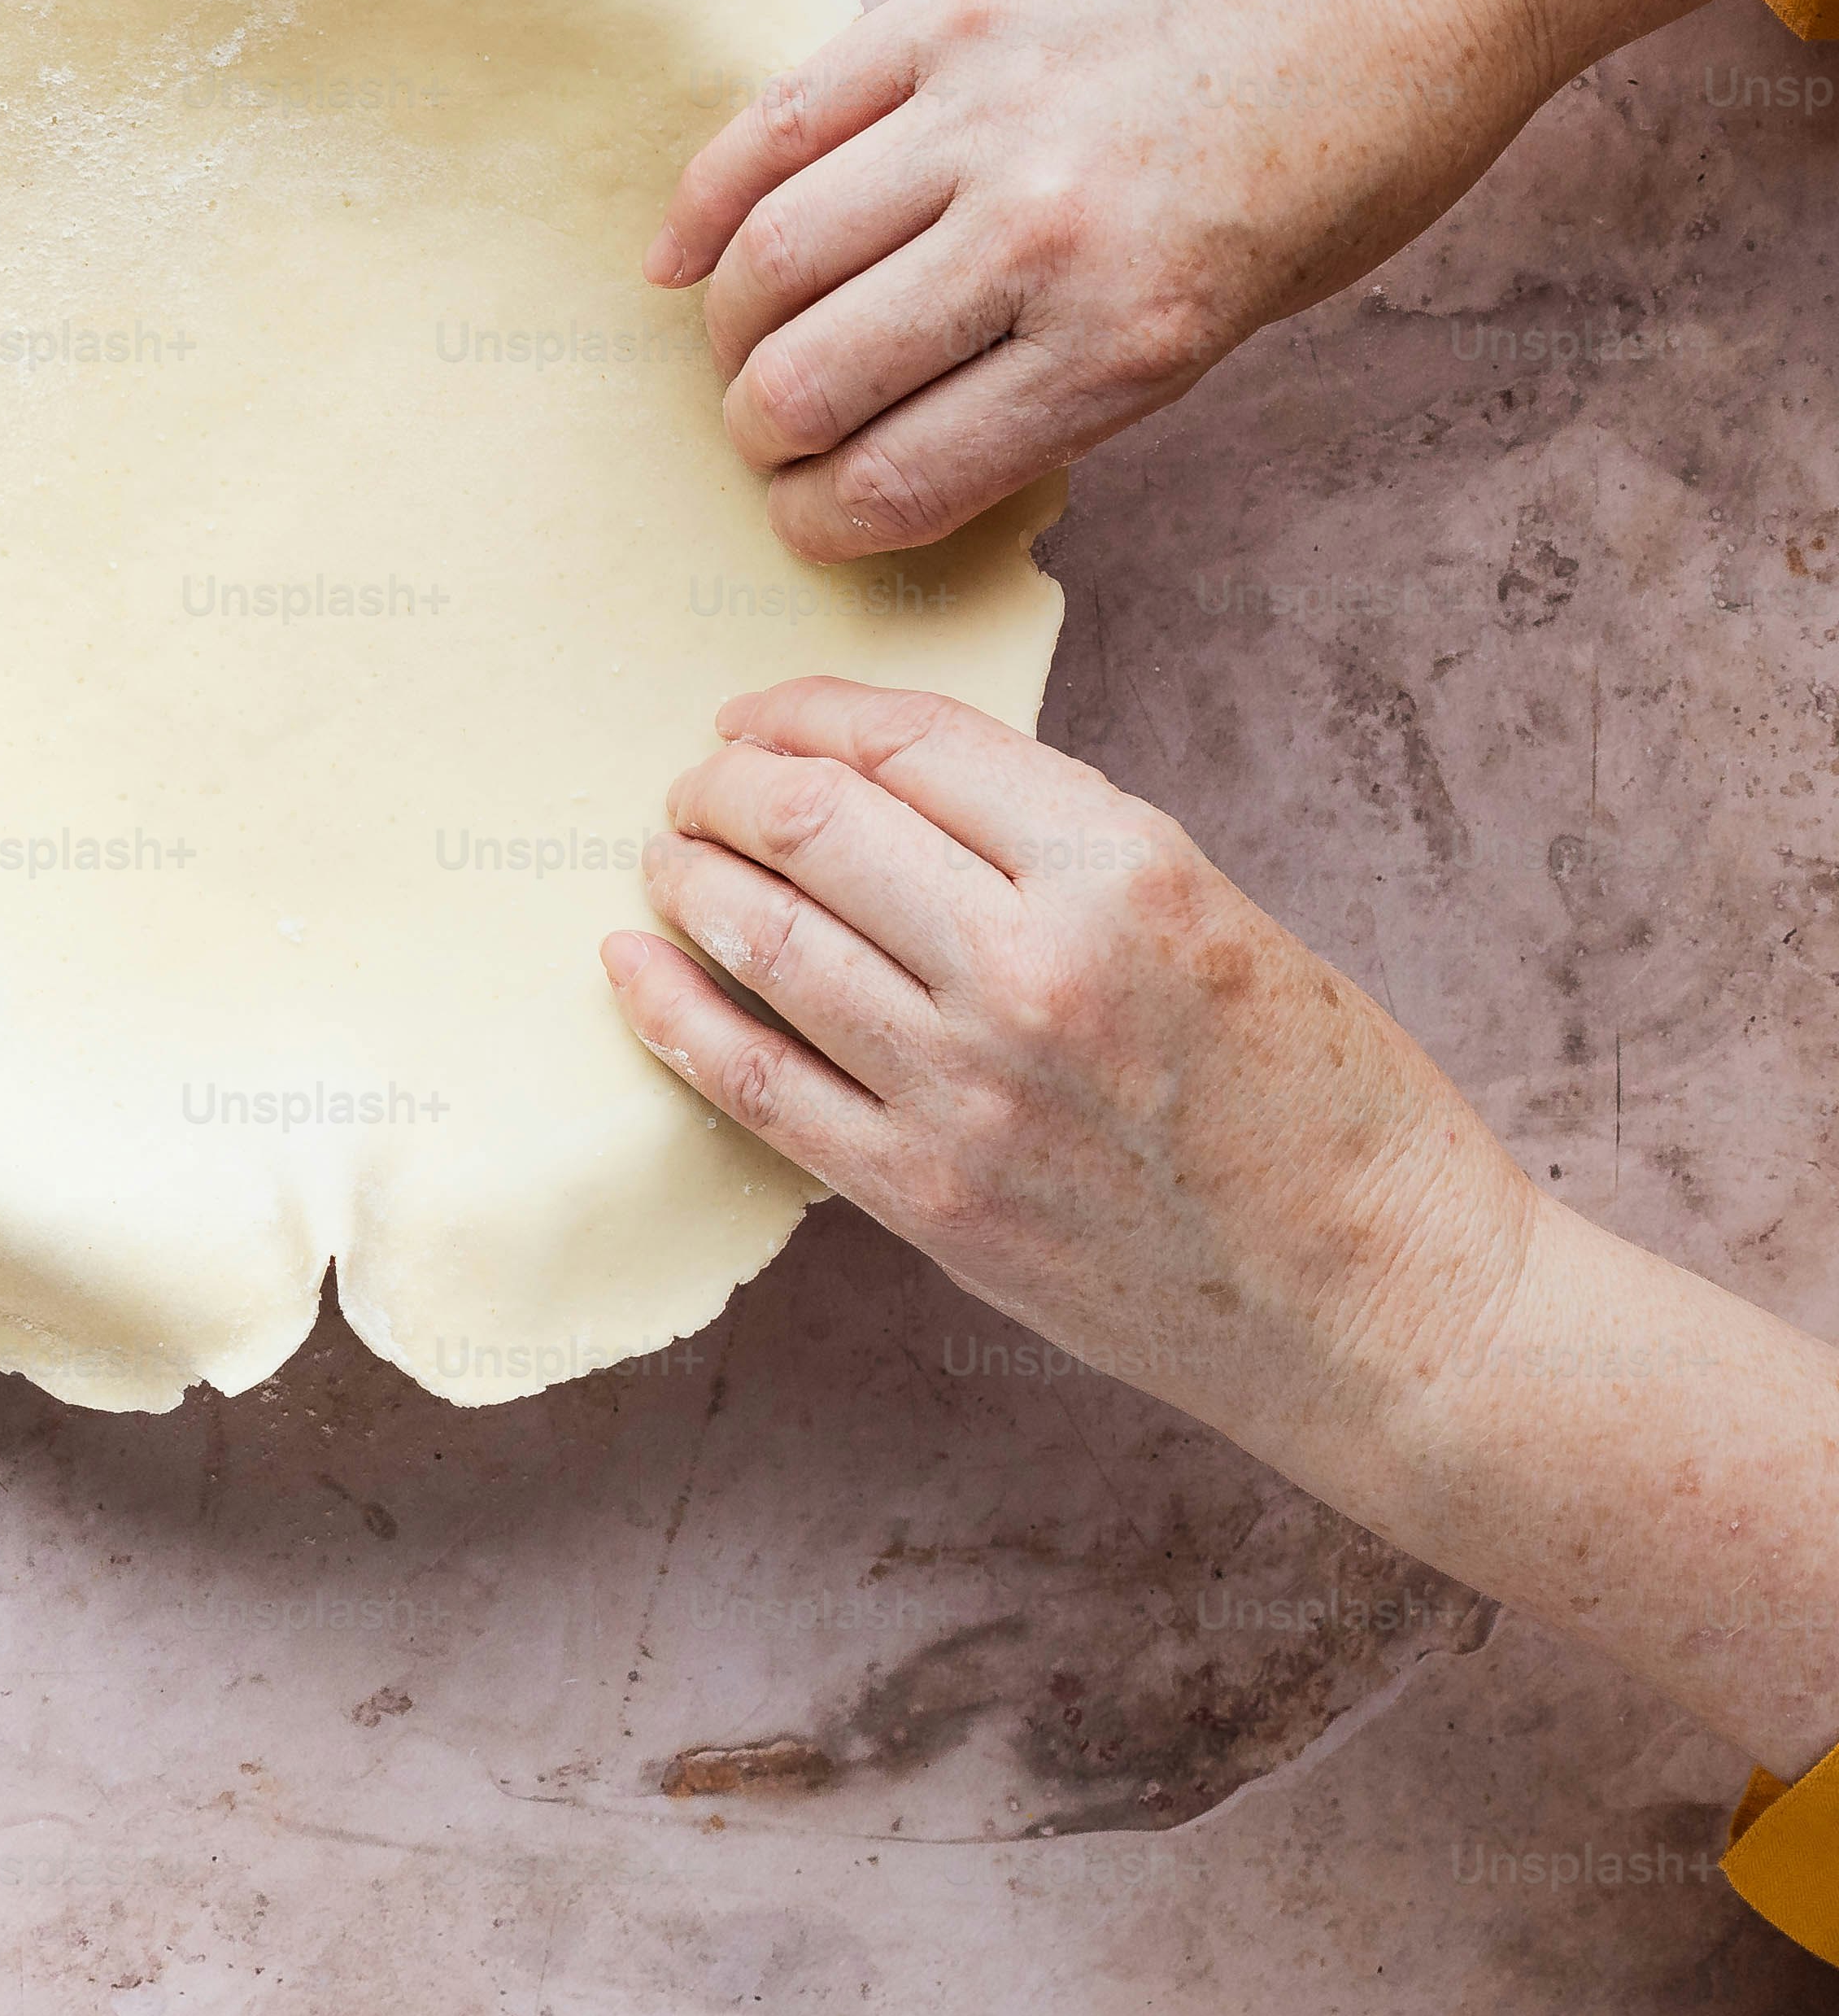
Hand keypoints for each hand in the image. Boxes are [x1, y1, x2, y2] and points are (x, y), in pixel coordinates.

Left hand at [595, 678, 1535, 1451]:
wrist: (1383, 1301)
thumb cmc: (1324, 1104)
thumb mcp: (1216, 916)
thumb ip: (1063, 853)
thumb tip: (900, 794)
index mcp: (1126, 872)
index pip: (913, 746)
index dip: (811, 714)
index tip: (761, 716)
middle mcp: (1033, 968)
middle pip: (815, 827)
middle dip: (730, 786)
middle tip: (701, 784)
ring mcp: (966, 1090)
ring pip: (767, 941)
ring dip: (692, 881)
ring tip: (669, 857)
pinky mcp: (925, 1196)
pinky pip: (751, 1081)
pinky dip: (670, 1009)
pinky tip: (631, 964)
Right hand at [648, 0, 1550, 560]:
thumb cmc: (1361, 137)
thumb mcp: (1250, 308)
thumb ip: (1083, 369)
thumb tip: (919, 423)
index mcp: (1133, 335)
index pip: (899, 476)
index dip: (822, 520)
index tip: (808, 515)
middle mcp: (1043, 233)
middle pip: (806, 379)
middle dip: (763, 434)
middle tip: (770, 432)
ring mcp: (985, 110)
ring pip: (770, 258)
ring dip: (730, 328)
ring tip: (745, 341)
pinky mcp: (950, 8)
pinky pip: (777, 123)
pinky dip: (704, 202)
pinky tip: (681, 255)